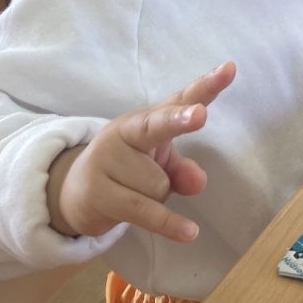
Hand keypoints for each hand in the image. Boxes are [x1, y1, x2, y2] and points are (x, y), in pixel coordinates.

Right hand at [48, 63, 236, 240]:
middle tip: (200, 115)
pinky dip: (167, 223)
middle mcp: (126, 132)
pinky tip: (190, 232)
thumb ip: (182, 170)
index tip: (229, 70)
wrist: (74, 192)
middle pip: (157, 126)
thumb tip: (198, 182)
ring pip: (158, 184)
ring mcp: (108, 160)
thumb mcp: (158, 166)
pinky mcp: (99, 192)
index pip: (180, 98)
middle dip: (179, 120)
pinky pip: (144, 210)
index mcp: (146, 119)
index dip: (206, 85)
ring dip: (159, 196)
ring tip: (137, 193)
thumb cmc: (127, 171)